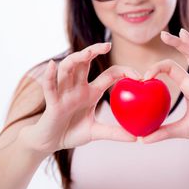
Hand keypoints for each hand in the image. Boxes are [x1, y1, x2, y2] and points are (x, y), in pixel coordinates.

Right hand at [24, 42, 141, 154]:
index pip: (109, 74)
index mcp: (90, 92)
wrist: (49, 143)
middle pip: (85, 62)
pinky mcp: (52, 102)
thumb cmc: (70, 133)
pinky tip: (52, 65)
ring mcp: (63, 92)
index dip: (123, 71)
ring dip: (76, 58)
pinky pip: (49, 87)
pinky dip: (49, 75)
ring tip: (87, 53)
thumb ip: (114, 133)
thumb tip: (136, 138)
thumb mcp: (95, 132)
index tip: (139, 77)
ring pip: (67, 68)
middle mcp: (77, 87)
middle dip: (95, 50)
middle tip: (108, 45)